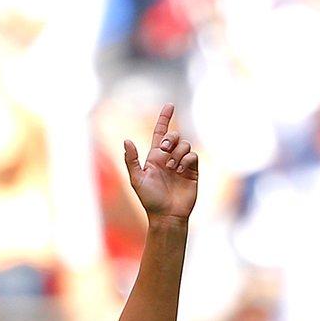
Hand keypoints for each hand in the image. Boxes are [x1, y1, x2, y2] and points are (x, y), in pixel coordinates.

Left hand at [123, 104, 198, 221]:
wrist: (167, 215)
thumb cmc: (150, 200)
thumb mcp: (137, 180)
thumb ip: (131, 160)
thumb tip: (126, 141)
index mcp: (155, 157)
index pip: (161, 133)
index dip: (165, 118)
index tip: (170, 105)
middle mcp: (169, 158)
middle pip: (174, 136)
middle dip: (170, 138)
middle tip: (164, 150)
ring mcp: (182, 164)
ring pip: (185, 144)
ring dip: (177, 153)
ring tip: (173, 169)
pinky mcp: (193, 171)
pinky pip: (192, 155)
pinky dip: (187, 160)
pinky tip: (181, 171)